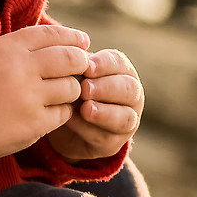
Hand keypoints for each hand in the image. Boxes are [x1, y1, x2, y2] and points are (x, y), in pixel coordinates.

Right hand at [0, 25, 90, 158]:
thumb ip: (21, 47)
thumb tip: (61, 41)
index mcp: (9, 47)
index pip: (52, 34)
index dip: (72, 37)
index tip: (82, 42)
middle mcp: (22, 69)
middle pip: (71, 59)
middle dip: (80, 62)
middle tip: (80, 68)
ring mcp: (30, 97)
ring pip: (71, 87)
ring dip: (71, 89)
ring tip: (62, 92)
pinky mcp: (34, 124)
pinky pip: (63, 113)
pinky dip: (61, 112)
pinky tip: (51, 111)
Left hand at [46, 47, 141, 161]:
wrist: (65, 127)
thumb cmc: (71, 90)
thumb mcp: (73, 75)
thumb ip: (76, 67)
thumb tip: (70, 54)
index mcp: (121, 71)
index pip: (119, 63)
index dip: (104, 65)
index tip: (86, 67)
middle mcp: (131, 95)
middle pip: (128, 89)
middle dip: (106, 88)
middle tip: (85, 88)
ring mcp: (127, 120)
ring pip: (125, 116)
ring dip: (104, 112)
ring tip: (85, 108)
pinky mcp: (114, 143)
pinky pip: (107, 136)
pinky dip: (89, 129)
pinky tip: (74, 121)